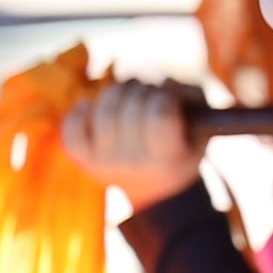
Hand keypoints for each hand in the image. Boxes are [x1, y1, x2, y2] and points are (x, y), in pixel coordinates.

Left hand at [58, 78, 203, 205]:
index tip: (168, 96)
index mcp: (166, 156)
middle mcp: (132, 162)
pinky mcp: (83, 160)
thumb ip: (191, 96)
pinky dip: (79, 111)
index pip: (159, 112)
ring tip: (127, 93)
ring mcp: (103, 162)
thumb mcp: (202, 126)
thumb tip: (163, 81)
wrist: (156, 190)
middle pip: (130, 105)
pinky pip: (71, 130)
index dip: (165, 94)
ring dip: (117, 91)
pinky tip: (90, 103)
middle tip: (148, 91)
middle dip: (142, 88)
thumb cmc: (184, 150)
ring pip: (103, 110)